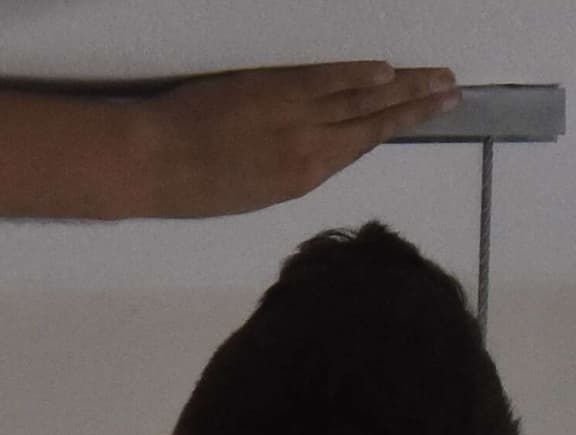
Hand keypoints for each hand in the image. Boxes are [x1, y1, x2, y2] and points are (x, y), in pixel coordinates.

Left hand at [140, 63, 460, 218]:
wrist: (150, 162)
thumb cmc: (188, 188)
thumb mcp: (250, 194)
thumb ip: (291, 171)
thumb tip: (322, 150)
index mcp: (302, 178)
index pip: (363, 146)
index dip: (400, 129)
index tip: (432, 117)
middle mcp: (309, 146)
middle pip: (375, 120)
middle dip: (417, 105)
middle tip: (454, 92)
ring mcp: (296, 115)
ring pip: (361, 97)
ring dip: (403, 86)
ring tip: (438, 78)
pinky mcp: (275, 88)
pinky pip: (327, 78)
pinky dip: (357, 74)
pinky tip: (384, 70)